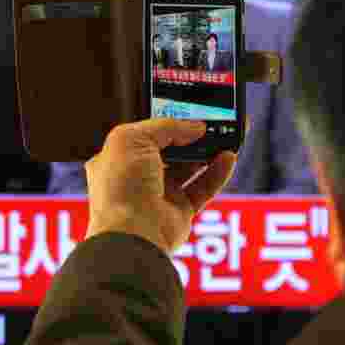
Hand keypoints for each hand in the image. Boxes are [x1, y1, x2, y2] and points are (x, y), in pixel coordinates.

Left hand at [84, 118, 237, 253]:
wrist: (131, 234)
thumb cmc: (121, 186)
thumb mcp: (134, 139)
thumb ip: (165, 127)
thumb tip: (194, 126)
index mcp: (115, 158)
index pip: (143, 134)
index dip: (164, 122)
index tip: (186, 110)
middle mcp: (135, 177)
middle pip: (169, 150)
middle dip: (190, 136)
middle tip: (212, 122)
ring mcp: (157, 195)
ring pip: (188, 168)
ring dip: (207, 152)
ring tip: (226, 135)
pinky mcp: (179, 212)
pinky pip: (202, 188)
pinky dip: (217, 173)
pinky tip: (229, 157)